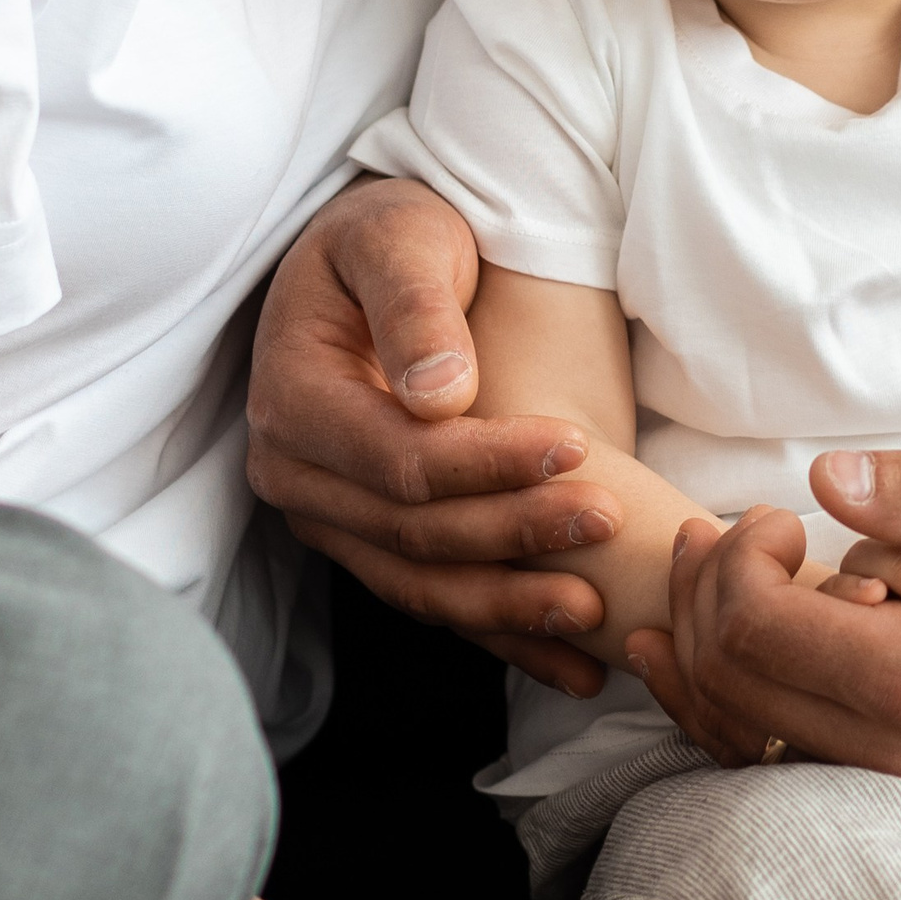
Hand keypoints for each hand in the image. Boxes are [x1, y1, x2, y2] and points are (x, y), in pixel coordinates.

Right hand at [246, 176, 620, 694]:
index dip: (488, 463)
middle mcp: (295, 473)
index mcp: (293, 399)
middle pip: (414, 530)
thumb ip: (414, 305)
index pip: (399, 458)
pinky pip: (431, 599)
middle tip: (607, 518)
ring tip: (594, 613)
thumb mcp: (400, 237)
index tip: (575, 447)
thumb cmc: (392, 234)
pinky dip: (499, 632)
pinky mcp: (367, 542)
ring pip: (420, 582)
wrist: (372, 259)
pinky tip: (569, 665)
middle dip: (515, 533)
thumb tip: (440, 395)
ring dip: (509, 603)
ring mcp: (328, 517)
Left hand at [623, 452, 900, 805]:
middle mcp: (894, 751)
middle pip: (726, 682)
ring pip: (735, 730)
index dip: (737, 559)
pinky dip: (726, 701)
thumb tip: (827, 480)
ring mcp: (894, 781)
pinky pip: (773, 756)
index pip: (755, 629)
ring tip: (708, 572)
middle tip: (723, 532)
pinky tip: (701, 652)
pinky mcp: (899, 785)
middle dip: (704, 593)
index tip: (779, 517)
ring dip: (701, 645)